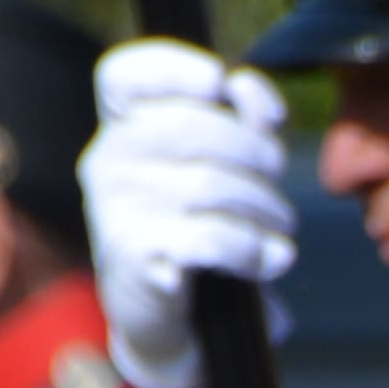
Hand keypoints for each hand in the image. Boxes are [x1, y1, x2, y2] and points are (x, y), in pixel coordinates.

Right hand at [82, 40, 294, 387]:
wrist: (164, 322)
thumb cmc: (195, 231)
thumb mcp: (220, 168)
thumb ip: (239, 119)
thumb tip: (253, 97)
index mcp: (120, 130)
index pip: (124, 75)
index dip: (176, 65)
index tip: (220, 82)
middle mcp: (107, 162)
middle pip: (192, 127)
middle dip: (254, 149)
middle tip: (278, 177)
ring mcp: (115, 210)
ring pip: (209, 184)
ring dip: (264, 206)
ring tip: (281, 228)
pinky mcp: (134, 258)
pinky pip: (209, 238)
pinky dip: (251, 248)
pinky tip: (270, 259)